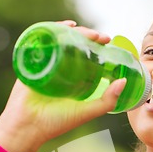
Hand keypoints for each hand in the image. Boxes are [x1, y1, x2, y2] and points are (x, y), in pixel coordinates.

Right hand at [0, 21, 126, 151]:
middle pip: (75, 45)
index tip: (108, 42)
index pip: (87, 57)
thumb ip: (107, 101)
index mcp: (73, 79)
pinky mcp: (32, 60)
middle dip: (89, 37)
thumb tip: (124, 81)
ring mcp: (46, 64)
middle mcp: (60, 69)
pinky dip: (53, 29)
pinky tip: (66, 26)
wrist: (28, 126)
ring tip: (85, 31)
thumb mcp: (87, 112)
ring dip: (74, 31)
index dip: (98, 48)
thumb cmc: (56, 122)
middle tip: (101, 37)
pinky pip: (42, 40)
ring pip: (60, 40)